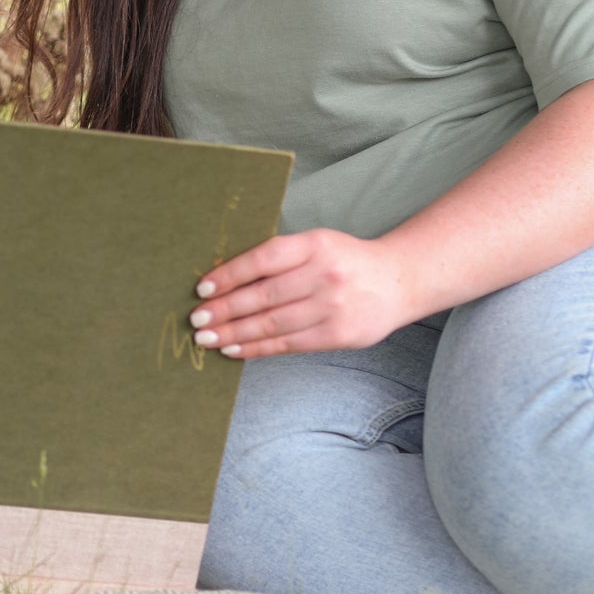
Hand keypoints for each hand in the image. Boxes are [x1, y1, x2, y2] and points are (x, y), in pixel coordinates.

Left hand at [188, 229, 408, 359]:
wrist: (397, 281)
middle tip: (196, 319)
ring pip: (273, 323)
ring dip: (235, 332)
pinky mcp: (337, 334)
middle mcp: (324, 274)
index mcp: (315, 244)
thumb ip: (281, 258)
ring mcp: (332, 306)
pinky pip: (288, 343)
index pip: (264, 258)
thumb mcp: (317, 244)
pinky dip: (257, 348)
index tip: (203, 288)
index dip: (230, 274)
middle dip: (225, 309)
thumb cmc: (345, 261)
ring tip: (207, 338)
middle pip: (264, 295)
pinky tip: (234, 349)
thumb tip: (227, 278)